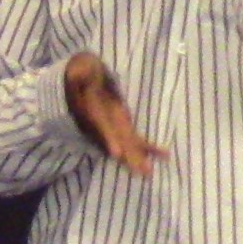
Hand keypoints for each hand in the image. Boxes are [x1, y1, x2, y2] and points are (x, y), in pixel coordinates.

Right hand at [65, 53, 167, 178]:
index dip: (109, 139)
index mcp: (93, 111)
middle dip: (128, 157)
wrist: (81, 83)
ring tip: (149, 173)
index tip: (116, 154)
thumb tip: (78, 73)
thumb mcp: (79, 70)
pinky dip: (149, 148)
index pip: (101, 126)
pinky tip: (164, 155)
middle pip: (117, 143)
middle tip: (141, 172)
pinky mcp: (123, 126)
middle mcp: (104, 124)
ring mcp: (114, 127)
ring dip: (138, 159)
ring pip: (127, 146)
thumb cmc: (82, 75)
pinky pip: (136, 139)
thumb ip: (79, 72)